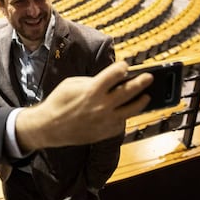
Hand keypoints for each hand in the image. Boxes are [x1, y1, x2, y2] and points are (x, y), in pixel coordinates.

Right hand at [15, 61, 152, 151]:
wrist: (49, 127)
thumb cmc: (59, 102)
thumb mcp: (72, 84)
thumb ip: (92, 81)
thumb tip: (107, 81)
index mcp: (93, 90)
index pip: (115, 74)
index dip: (122, 68)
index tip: (125, 66)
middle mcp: (102, 105)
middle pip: (129, 91)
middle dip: (141, 82)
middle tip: (149, 77)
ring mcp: (105, 120)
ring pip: (131, 110)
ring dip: (141, 101)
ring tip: (146, 96)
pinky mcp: (105, 132)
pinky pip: (120, 123)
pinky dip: (124, 116)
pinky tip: (125, 111)